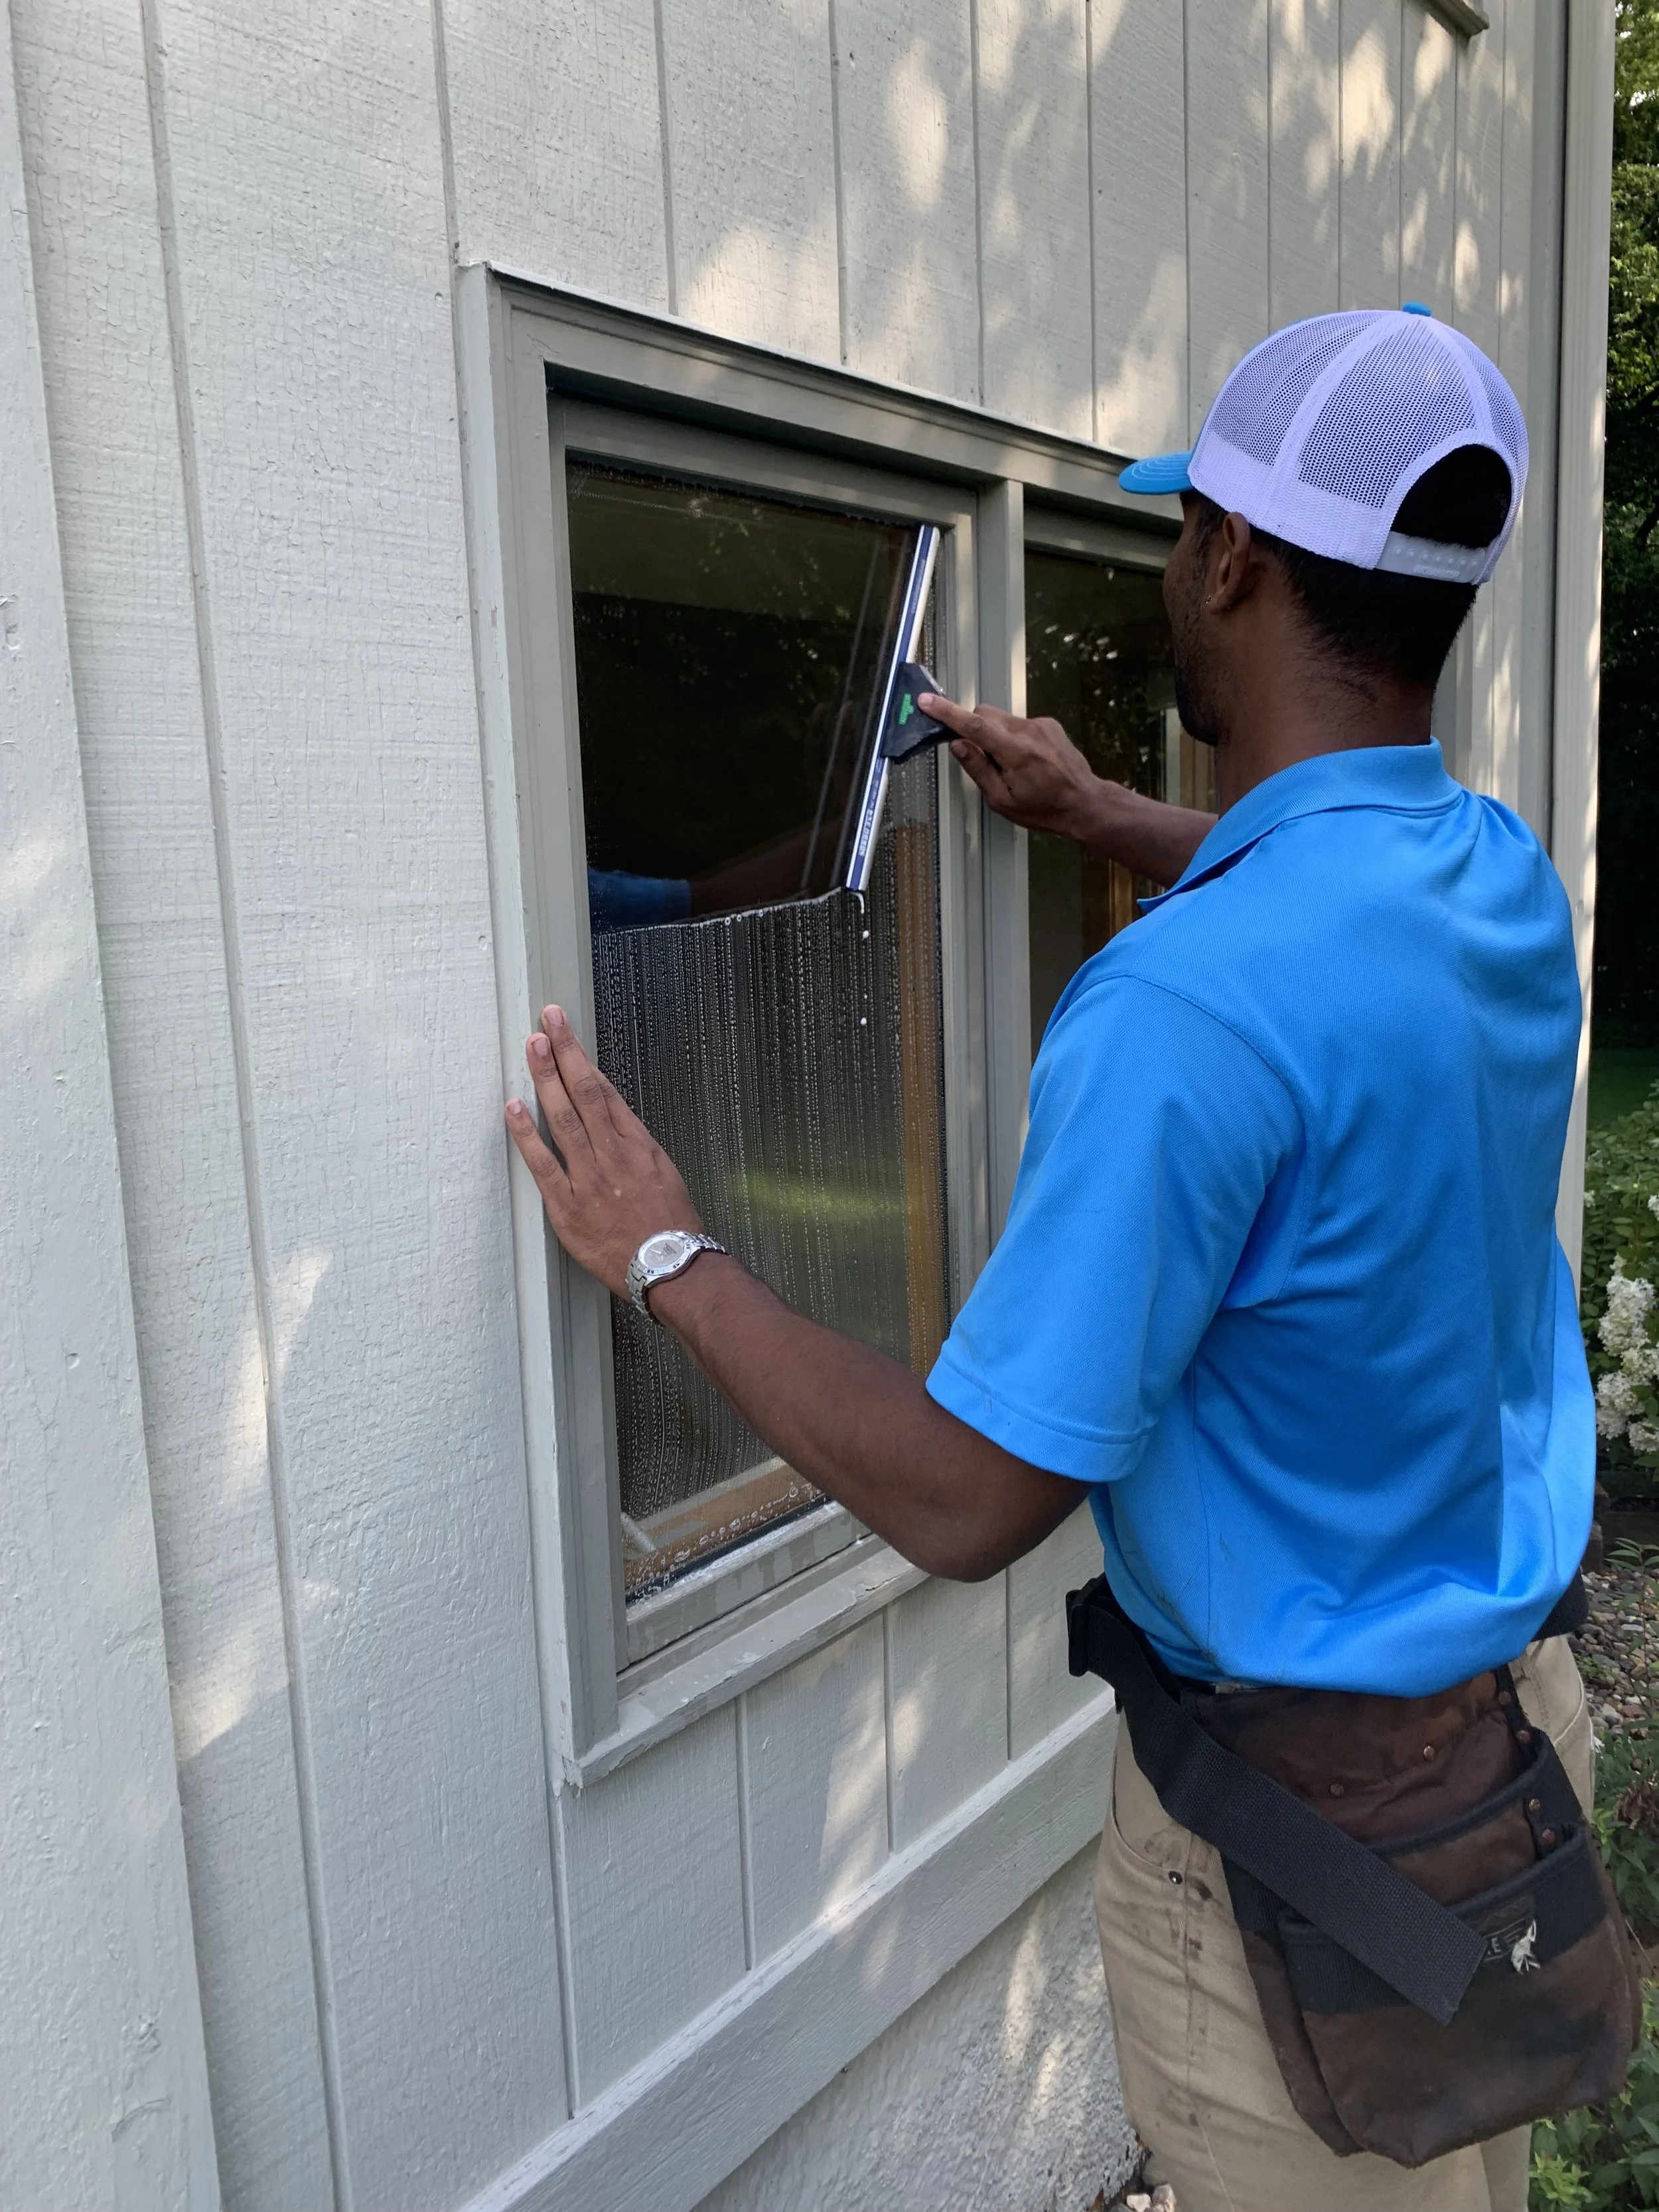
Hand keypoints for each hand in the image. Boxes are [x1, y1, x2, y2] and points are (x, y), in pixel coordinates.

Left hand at [504, 1007, 704, 1297]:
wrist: (672, 1268)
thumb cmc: (671, 1226)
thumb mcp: (664, 1173)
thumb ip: (634, 1145)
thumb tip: (610, 1117)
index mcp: (639, 1145)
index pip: (604, 1091)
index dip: (582, 1058)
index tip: (565, 1033)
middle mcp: (614, 1154)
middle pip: (584, 1092)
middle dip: (563, 1052)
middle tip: (546, 1021)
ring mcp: (589, 1179)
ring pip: (563, 1118)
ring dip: (546, 1078)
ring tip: (532, 1047)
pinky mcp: (568, 1208)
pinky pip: (543, 1164)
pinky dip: (527, 1134)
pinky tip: (514, 1107)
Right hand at [920, 693, 1106, 840]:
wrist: (1084, 802)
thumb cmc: (1043, 808)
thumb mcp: (1002, 800)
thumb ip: (977, 769)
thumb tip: (957, 745)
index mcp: (1015, 752)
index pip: (974, 726)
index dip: (947, 713)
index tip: (927, 702)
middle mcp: (1029, 731)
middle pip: (985, 714)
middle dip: (974, 728)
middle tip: (982, 757)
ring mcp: (1041, 724)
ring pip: (1001, 718)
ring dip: (994, 735)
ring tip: (1010, 765)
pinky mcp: (1048, 723)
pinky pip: (1018, 722)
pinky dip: (1012, 736)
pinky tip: (1026, 760)